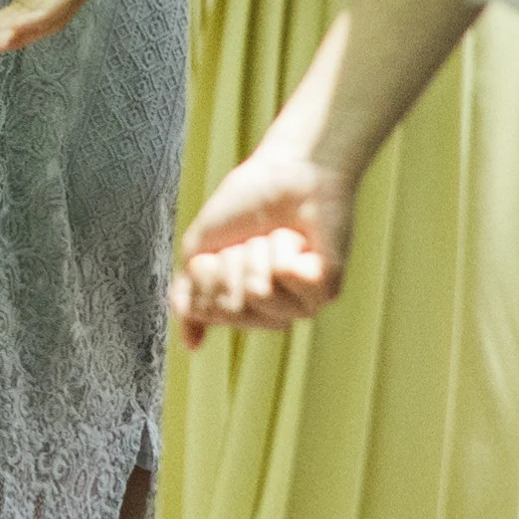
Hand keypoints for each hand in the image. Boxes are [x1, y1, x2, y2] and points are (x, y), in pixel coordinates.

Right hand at [176, 125, 359, 343]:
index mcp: (243, 304)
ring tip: (276, 235)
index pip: (210, 311)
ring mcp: (303, 302)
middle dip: (231, 261)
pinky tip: (300, 241)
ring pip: (260, 291)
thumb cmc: (244, 206)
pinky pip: (289, 278)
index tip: (216, 251)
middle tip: (249, 240)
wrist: (285, 173)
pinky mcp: (328, 286)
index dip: (205, 276)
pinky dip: (285, 248)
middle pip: (233, 305)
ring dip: (259, 251)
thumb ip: (190, 293)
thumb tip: (189, 345)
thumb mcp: (201, 248)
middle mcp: (274, 310)